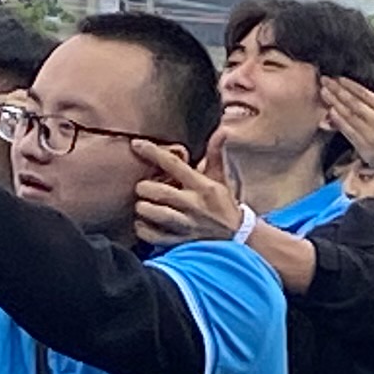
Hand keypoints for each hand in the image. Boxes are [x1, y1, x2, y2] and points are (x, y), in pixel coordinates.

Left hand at [128, 138, 245, 249]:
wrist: (237, 236)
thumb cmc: (222, 203)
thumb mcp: (220, 178)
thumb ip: (215, 153)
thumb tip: (222, 131)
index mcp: (202, 186)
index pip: (174, 164)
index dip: (152, 152)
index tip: (135, 144)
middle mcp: (194, 205)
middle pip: (161, 192)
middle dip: (144, 187)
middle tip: (141, 187)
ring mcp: (188, 225)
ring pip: (157, 214)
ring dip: (143, 208)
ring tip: (141, 205)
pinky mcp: (182, 242)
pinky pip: (156, 237)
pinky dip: (143, 230)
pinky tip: (141, 223)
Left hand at [319, 73, 373, 193]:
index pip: (365, 94)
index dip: (350, 85)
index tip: (339, 78)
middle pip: (353, 102)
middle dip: (337, 90)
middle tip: (324, 80)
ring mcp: (372, 136)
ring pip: (348, 116)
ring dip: (334, 103)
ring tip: (323, 93)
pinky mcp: (367, 150)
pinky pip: (349, 133)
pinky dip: (338, 122)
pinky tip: (330, 114)